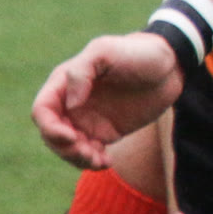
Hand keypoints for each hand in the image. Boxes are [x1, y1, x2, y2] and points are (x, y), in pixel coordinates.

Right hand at [32, 32, 184, 169]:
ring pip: (68, 148)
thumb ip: (81, 71)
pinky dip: (92, 161)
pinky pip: (89, 152)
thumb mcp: (107, 51)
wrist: (169, 67)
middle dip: (65, 148)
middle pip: (52, 134)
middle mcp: (72, 102)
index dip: (50, 128)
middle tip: (89, 152)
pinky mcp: (104, 131)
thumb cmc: (137, 52)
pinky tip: (107, 161)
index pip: (42, 110)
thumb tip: (71, 104)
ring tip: (100, 161)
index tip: (71, 137)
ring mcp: (87, 118)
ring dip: (78, 159)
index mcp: (65, 81)